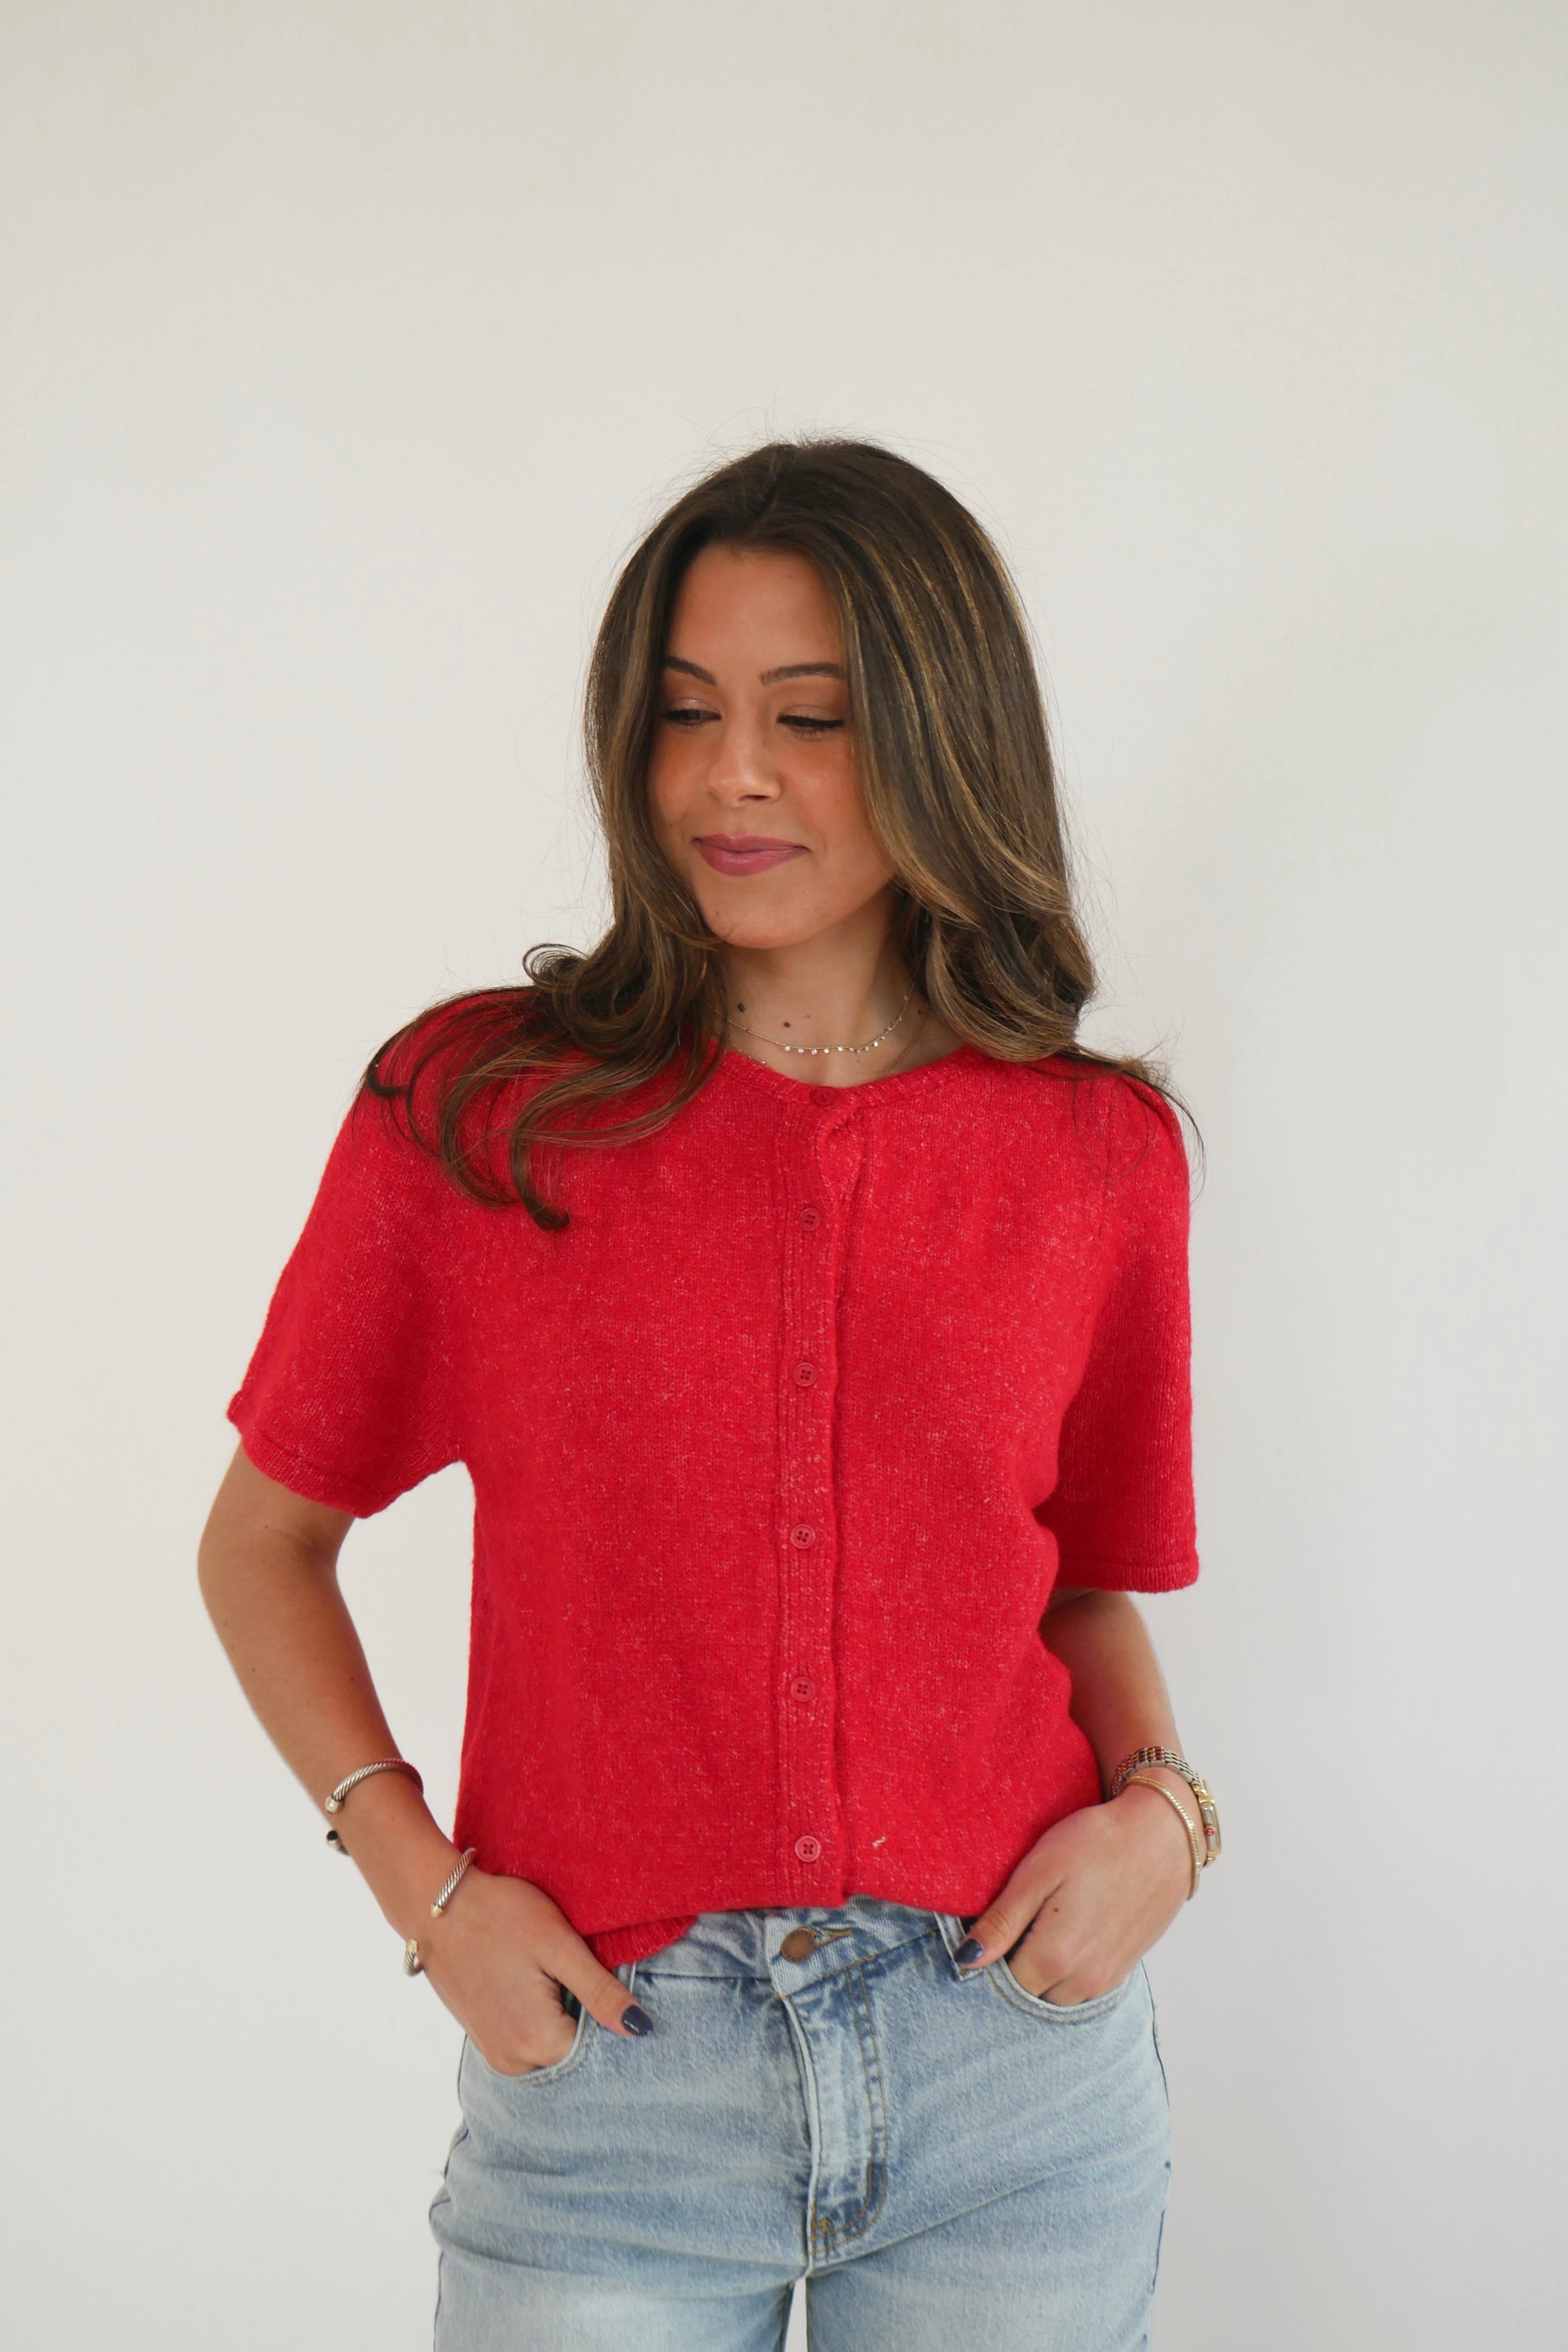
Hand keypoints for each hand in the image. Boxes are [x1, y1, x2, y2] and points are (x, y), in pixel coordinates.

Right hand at [414, 1867, 653, 2073]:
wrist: (435, 1903)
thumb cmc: (500, 1915)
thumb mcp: (559, 1945)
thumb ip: (600, 1992)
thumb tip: (640, 2029)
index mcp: (536, 2043)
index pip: (598, 2046)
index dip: (609, 2011)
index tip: (603, 1975)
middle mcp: (513, 2061)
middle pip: (573, 2048)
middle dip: (585, 2013)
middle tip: (573, 1966)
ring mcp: (494, 2052)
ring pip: (551, 2043)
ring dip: (563, 2014)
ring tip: (550, 1969)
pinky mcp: (484, 2038)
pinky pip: (528, 2038)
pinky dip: (541, 2014)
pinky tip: (534, 1978)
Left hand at [955, 1780, 1194, 2003]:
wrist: (1163, 1836)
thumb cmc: (1096, 1844)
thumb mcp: (1039, 1872)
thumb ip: (1002, 1922)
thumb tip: (965, 1961)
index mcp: (1055, 1957)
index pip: (1003, 1983)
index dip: (990, 1958)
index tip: (991, 1927)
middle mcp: (1083, 1980)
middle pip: (1029, 1994)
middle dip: (1015, 1968)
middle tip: (1017, 1922)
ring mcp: (1108, 1979)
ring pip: (1056, 1996)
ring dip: (1043, 1973)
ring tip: (1043, 1924)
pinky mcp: (1125, 1970)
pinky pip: (1083, 1989)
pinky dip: (1068, 1971)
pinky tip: (1070, 1931)